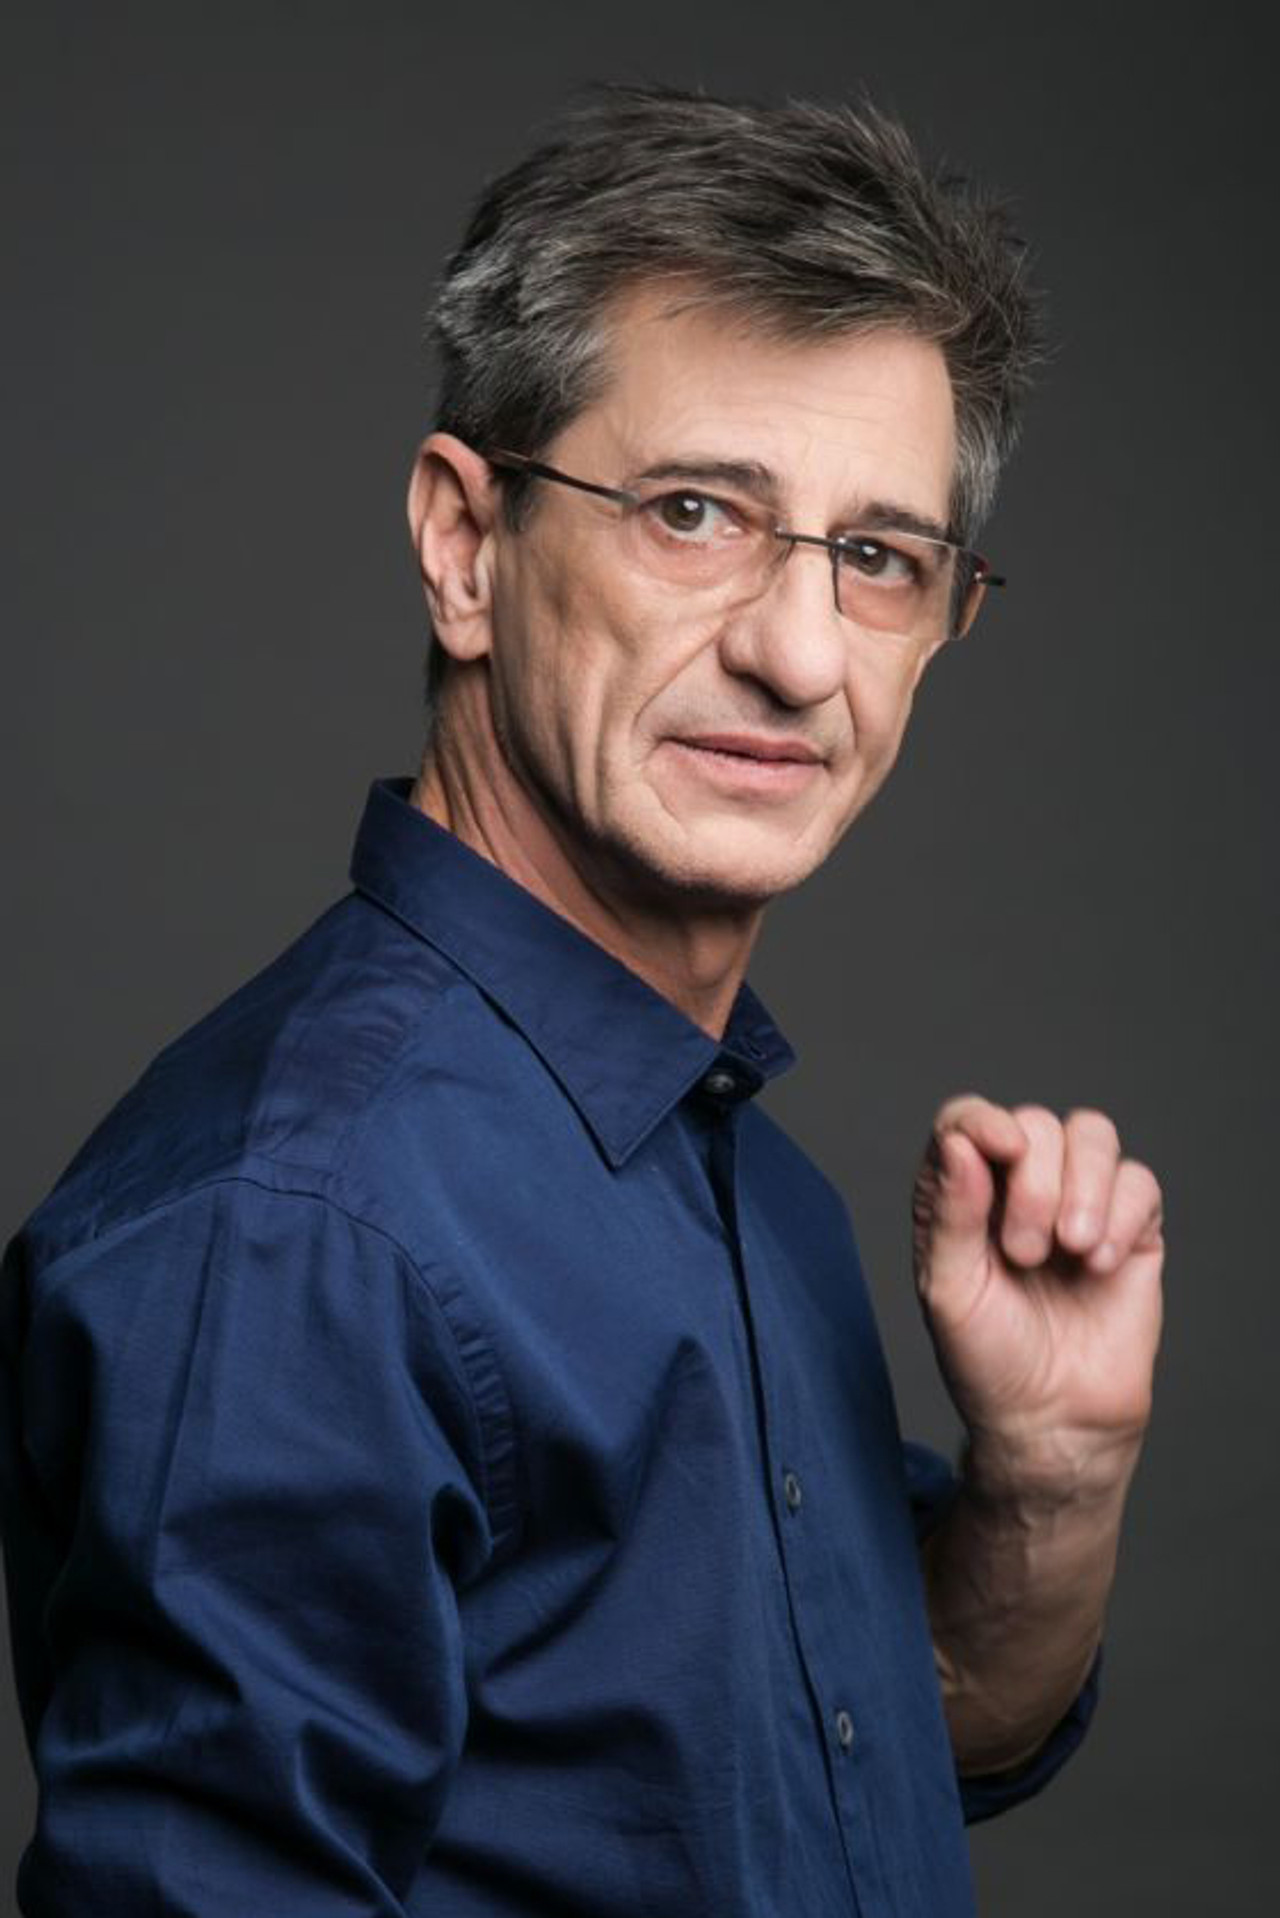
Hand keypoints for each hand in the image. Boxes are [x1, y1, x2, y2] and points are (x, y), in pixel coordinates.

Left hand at [912, 1096, 1164, 1496]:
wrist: (1054, 1420)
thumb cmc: (989, 1358)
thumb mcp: (948, 1290)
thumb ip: (949, 1213)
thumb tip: (959, 1141)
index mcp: (963, 1193)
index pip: (968, 1119)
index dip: (984, 1119)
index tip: (1001, 1147)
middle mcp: (1019, 1187)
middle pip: (1035, 1124)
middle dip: (1034, 1182)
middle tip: (1025, 1252)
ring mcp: (1079, 1202)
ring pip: (1092, 1134)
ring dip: (1083, 1186)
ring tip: (1071, 1249)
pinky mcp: (1131, 1227)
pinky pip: (1139, 1181)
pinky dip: (1122, 1214)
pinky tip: (1100, 1265)